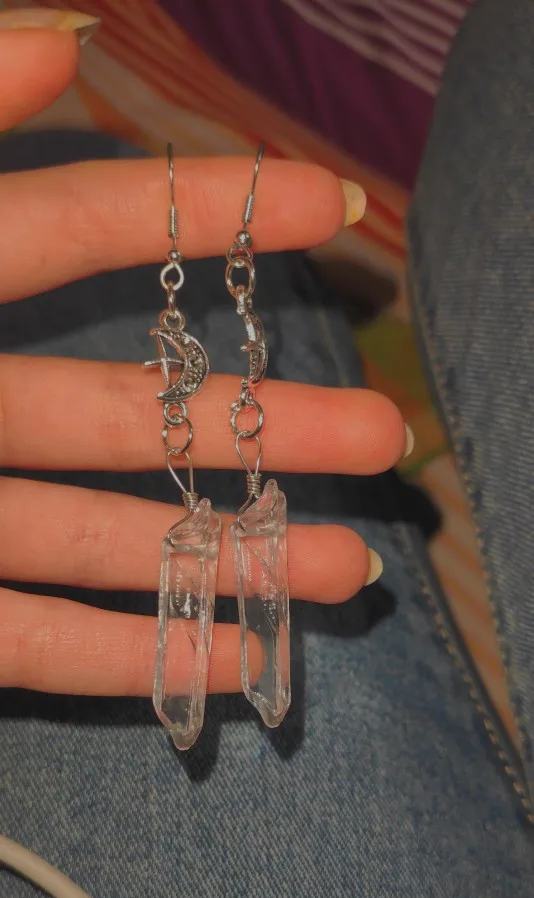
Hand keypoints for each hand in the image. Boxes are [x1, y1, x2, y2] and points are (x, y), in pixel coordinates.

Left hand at [0, 18, 407, 697]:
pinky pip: (35, 643)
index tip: (339, 204)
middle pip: (128, 415)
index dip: (204, 205)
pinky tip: (243, 655)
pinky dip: (135, 654)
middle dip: (263, 424)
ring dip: (227, 554)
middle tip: (382, 430)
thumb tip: (70, 31)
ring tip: (345, 566)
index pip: (77, 228)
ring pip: (99, 539)